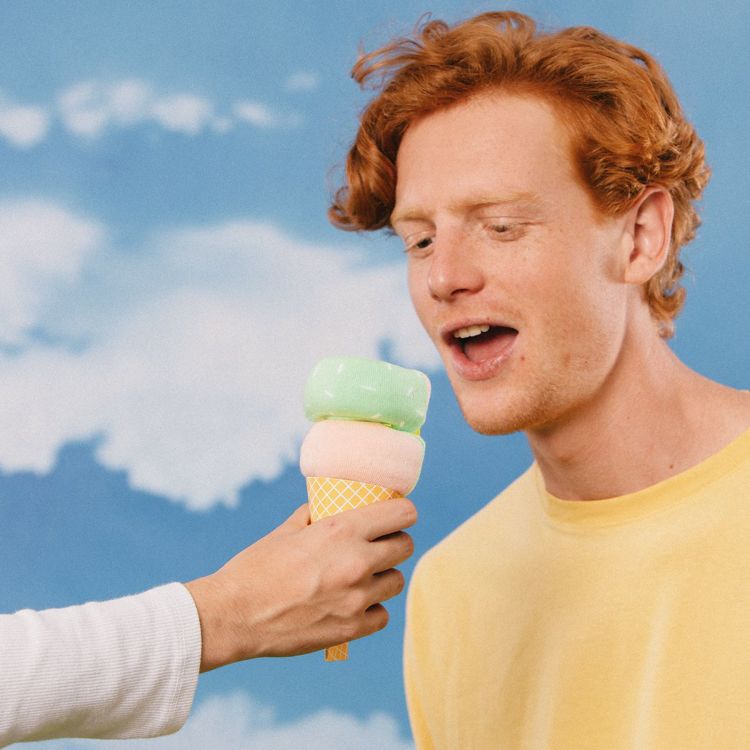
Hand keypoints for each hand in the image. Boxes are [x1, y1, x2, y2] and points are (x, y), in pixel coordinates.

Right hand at [185, 498, 416, 670]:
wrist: (233, 616)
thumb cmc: (255, 568)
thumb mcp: (286, 531)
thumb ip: (314, 517)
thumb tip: (327, 506)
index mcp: (341, 530)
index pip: (402, 514)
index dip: (402, 513)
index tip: (396, 516)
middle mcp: (356, 562)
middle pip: (405, 547)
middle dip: (394, 543)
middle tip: (379, 546)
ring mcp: (356, 598)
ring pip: (396, 581)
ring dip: (384, 576)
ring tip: (364, 577)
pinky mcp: (351, 629)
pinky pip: (382, 615)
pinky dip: (372, 609)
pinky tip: (355, 604)